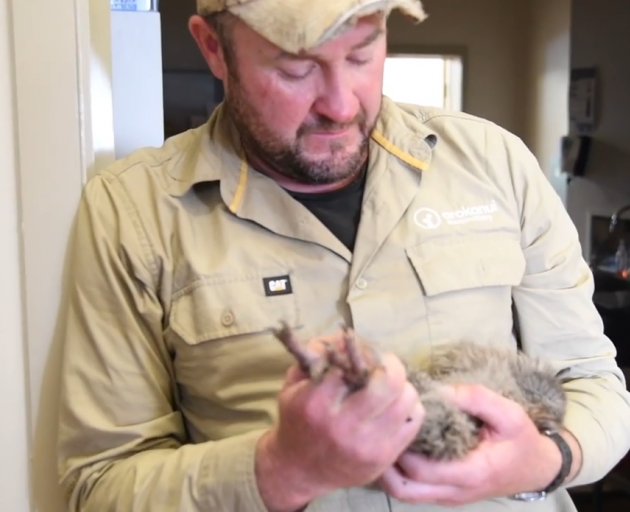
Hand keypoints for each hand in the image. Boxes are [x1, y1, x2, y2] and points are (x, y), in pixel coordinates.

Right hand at [255, 333, 423, 511]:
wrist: (297, 470)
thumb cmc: (296, 420)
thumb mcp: (293, 384)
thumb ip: (315, 355)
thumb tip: (345, 335)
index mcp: (317, 403)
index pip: (351, 364)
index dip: (358, 352)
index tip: (357, 352)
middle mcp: (344, 426)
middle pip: (388, 382)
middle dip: (390, 363)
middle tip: (383, 362)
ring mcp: (367, 445)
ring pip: (406, 400)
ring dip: (402, 384)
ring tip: (390, 384)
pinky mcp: (384, 458)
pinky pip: (413, 421)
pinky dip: (409, 406)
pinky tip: (395, 404)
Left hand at [379, 383, 567, 505]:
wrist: (536, 468)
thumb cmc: (522, 440)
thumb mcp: (509, 413)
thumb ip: (477, 398)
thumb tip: (439, 391)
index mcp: (472, 473)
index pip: (421, 469)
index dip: (402, 445)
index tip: (396, 417)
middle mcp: (455, 492)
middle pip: (404, 488)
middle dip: (387, 458)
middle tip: (382, 427)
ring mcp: (447, 496)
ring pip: (403, 492)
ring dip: (389, 467)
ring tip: (386, 435)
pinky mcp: (443, 493)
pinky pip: (412, 489)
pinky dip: (398, 471)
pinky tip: (398, 444)